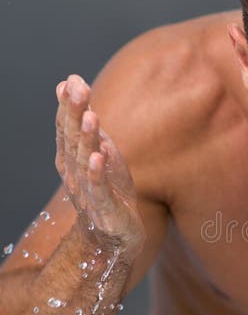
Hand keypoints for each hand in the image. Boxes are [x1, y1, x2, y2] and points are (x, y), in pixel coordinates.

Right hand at [55, 74, 144, 259]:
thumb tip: (70, 82)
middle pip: (72, 139)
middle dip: (75, 113)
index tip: (71, 81)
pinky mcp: (104, 207)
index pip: (65, 127)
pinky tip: (98, 156)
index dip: (68, 105)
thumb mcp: (99, 150)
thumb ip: (85, 121)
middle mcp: (73, 172)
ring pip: (84, 160)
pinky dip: (97, 172)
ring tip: (90, 117)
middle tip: (78, 89)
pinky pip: (99, 188)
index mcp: (70, 157)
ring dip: (86, 138)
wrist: (115, 234)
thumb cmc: (108, 188)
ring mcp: (86, 190)